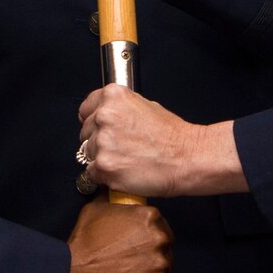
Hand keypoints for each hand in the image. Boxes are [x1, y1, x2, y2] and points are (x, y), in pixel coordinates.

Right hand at [61, 196, 172, 272]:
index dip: (148, 241)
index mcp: (150, 219)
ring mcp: (160, 272)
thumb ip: (113, 202)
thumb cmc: (82, 245)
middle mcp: (160, 243)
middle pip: (165, 254)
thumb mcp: (95, 210)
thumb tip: (113, 192)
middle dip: (151, 261)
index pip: (162, 230)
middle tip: (129, 268)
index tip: (136, 249)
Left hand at [77, 85, 247, 197]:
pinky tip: (124, 171)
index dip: (94, 123)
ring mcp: (102, 142)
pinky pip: (91, 174)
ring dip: (102, 160)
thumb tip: (105, 117)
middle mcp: (104, 115)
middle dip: (99, 142)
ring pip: (86, 155)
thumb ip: (120, 109)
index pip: (85, 110)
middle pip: (84, 133)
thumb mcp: (145, 105)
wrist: (187, 158)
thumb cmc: (173, 136)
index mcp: (113, 96)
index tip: (100, 130)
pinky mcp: (103, 166)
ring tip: (127, 160)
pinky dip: (104, 176)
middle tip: (122, 148)